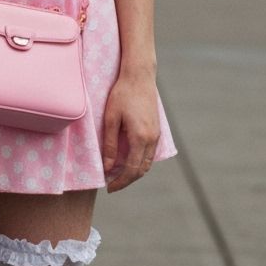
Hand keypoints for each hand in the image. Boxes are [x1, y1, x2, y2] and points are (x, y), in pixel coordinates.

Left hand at [101, 71, 160, 192]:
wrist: (139, 76)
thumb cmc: (122, 94)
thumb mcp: (111, 118)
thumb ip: (110, 144)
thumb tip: (108, 167)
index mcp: (141, 138)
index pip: (132, 170)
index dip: (121, 182)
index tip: (109, 188)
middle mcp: (152, 139)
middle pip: (141, 170)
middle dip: (127, 180)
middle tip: (112, 185)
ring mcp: (156, 135)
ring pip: (147, 162)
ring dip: (134, 172)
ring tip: (118, 174)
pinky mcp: (156, 129)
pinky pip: (149, 153)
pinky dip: (140, 162)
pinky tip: (128, 160)